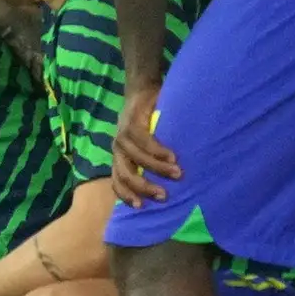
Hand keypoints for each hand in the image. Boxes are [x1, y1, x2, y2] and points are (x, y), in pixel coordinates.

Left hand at [110, 83, 180, 208]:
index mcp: (120, 155)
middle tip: (164, 196)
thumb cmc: (149, 120)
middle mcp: (117, 147)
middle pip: (124, 173)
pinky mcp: (131, 121)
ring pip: (136, 158)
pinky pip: (143, 140)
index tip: (141, 207)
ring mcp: (122, 133)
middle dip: (143, 187)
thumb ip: (153, 160)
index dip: (126, 194)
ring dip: (157, 168)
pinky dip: (157, 150)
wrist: (143, 88)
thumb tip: (173, 183)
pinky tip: (172, 156)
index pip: (117, 180)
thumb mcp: (147, 143)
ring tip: (177, 173)